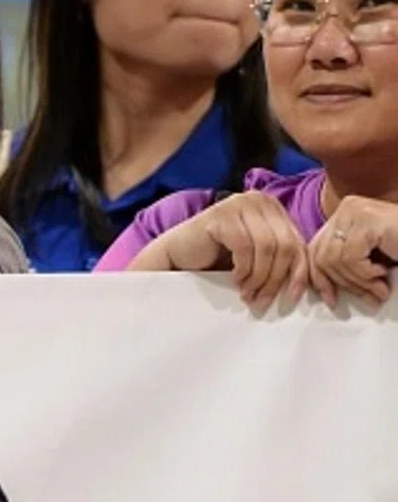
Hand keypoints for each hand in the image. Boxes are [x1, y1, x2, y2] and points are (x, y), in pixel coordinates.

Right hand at [154, 191, 307, 307]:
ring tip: (248, 294)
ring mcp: (240, 203)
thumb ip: (284, 260)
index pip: (298, 244)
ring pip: (268, 248)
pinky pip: (244, 247)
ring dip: (259, 278)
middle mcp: (260, 200)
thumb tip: (320, 290)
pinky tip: (235, 279)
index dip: (300, 274)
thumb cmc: (220, 257)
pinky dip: (243, 269)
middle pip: (285, 246)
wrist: (180, 253)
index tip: (294, 300)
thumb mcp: (260, 258)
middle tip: (263, 302)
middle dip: (276, 280)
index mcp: (274, 208)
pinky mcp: (221, 214)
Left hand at [306, 195, 397, 306]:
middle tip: (370, 298)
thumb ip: (346, 266)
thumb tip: (319, 289)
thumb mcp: (370, 260)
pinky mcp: (367, 220)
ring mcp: (355, 212)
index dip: (319, 277)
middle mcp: (347, 208)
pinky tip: (384, 272)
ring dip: (360, 281)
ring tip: (381, 288)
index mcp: (345, 216)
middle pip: (322, 255)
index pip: (315, 248)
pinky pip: (350, 257)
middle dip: (345, 284)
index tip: (331, 300)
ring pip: (335, 259)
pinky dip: (366, 273)